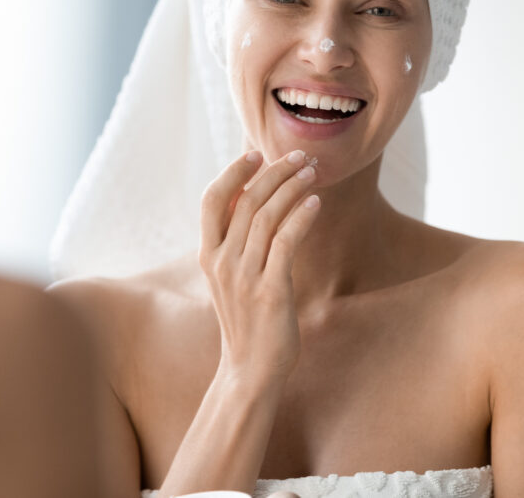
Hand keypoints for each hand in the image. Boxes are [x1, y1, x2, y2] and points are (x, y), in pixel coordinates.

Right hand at [199, 149, 320, 388]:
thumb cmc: (245, 321)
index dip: (232, 172)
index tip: (255, 154)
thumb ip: (235, 243)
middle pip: (246, 201)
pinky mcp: (270, 290)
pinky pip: (286, 242)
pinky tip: (315, 204)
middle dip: (274, 172)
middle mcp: (222, 262)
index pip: (212, 200)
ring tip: (311, 173)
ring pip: (267, 216)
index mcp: (208, 255)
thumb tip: (254, 203)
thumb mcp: (229, 278)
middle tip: (298, 156)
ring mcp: (245, 276)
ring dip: (291, 188)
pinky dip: (301, 217)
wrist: (249, 370)